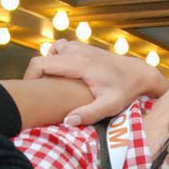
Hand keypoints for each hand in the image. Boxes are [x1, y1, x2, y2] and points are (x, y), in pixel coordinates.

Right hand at [25, 40, 168, 125]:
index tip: (30, 92)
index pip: (41, 63)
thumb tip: (67, 121)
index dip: (30, 77)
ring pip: (52, 52)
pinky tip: (65, 74)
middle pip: (42, 57)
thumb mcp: (110, 105)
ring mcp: (80, 47)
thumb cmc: (125, 90)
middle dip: (36, 74)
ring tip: (54, 84)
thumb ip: (89, 114)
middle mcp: (77, 51)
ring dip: (48, 66)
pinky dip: (58, 58)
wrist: (139, 73)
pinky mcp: (84, 48)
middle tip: (41, 92)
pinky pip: (61, 49)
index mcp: (79, 64)